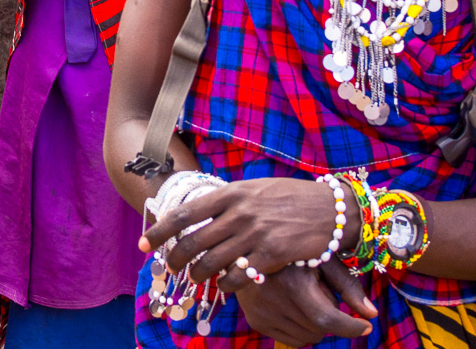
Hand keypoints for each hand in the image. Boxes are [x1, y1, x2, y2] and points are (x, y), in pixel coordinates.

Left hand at [143, 177, 357, 280]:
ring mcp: (255, 235)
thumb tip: (198, 213)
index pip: (184, 213)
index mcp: (230, 194)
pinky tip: (224, 286)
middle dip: (175, 259)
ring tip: (195, 278)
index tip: (144, 243)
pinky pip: (238, 277)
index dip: (160, 231)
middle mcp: (238, 213)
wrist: (331, 209)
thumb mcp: (254, 189)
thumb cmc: (289, 197)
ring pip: (212, 263)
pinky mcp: (272, 256)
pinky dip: (226, 285)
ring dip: (198, 275)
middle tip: (169, 268)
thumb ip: (227, 201)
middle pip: (193, 242)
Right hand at [229, 261, 374, 345]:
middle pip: (319, 330)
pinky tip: (295, 307)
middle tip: (320, 292)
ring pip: (307, 338)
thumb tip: (372, 315)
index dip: (351, 327)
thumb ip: (347, 285)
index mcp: (292, 283)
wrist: (247, 243)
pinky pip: (291, 340)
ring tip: (305, 296)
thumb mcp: (322, 257)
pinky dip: (301, 329)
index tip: (365, 327)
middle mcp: (273, 300)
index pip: (327, 320)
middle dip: (329, 317)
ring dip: (315, 324)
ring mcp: (261, 312)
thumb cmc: (293, 248)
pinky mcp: (254, 320)